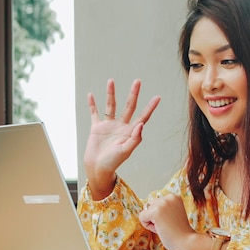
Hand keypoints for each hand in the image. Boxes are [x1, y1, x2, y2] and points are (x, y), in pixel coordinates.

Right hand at [84, 79, 159, 199]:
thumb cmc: (113, 162)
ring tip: (111, 80)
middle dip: (133, 94)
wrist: (97, 168)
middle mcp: (121, 126)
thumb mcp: (126, 151)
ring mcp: (109, 126)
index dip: (150, 107)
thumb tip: (141, 124)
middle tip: (138, 81)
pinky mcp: (97, 127)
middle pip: (129, 106)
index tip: (158, 97)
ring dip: (111, 93)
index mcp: (131, 132)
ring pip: (111, 106)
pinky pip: (95, 113)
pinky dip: (92, 104)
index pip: (143, 116)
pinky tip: (91, 95)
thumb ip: (135, 139)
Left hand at [138, 194, 201, 249]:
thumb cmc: (180, 232)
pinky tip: (160, 228)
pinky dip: (148, 226)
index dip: (161, 216)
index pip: (156, 204)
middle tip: (169, 225)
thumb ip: (162, 208)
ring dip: (152, 223)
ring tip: (166, 227)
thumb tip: (145, 206)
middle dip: (156, 218)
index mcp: (174, 197)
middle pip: (149, 207)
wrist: (187, 242)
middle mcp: (168, 197)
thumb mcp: (172, 214)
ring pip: (145, 212)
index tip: (172, 221)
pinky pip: (142, 217)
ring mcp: (162, 203)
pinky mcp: (156, 212)